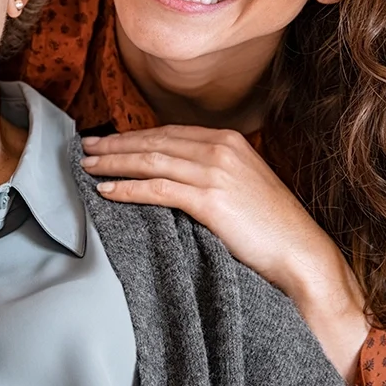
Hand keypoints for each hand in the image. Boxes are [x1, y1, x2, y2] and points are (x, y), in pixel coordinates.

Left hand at [80, 126, 370, 383]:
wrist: (300, 251)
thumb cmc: (271, 225)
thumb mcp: (242, 183)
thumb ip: (210, 170)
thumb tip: (172, 172)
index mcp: (228, 140)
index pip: (168, 133)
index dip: (134, 136)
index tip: (109, 141)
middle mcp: (220, 148)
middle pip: (154, 142)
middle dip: (116, 144)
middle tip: (85, 148)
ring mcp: (215, 171)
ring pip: (151, 161)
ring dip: (114, 163)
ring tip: (87, 167)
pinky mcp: (209, 199)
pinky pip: (157, 189)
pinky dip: (128, 188)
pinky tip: (107, 191)